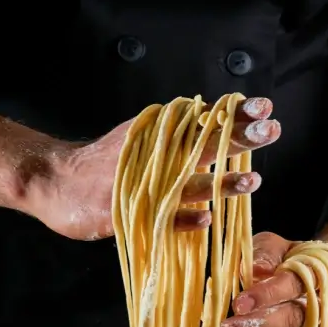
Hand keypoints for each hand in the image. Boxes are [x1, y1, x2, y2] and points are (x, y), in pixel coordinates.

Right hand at [27, 97, 280, 240]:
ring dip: (220, 183)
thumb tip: (225, 126)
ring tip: (251, 182)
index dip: (236, 114)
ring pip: (190, 183)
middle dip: (239, 137)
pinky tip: (206, 218)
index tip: (266, 107)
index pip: (205, 120)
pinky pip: (164, 218)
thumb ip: (179, 136)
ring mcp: (145, 184)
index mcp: (161, 135)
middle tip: (270, 130)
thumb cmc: (108, 165)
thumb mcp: (145, 141)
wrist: (57, 181)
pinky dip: (185, 219)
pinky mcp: (132, 212)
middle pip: (204, 143)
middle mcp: (156, 154)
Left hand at [218, 232, 316, 326]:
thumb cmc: (285, 261)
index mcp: (314, 275)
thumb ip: (265, 254)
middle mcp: (320, 308)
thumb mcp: (274, 246)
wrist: (314, 279)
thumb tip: (255, 268)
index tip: (238, 303)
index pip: (293, 285)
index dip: (267, 295)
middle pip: (292, 320)